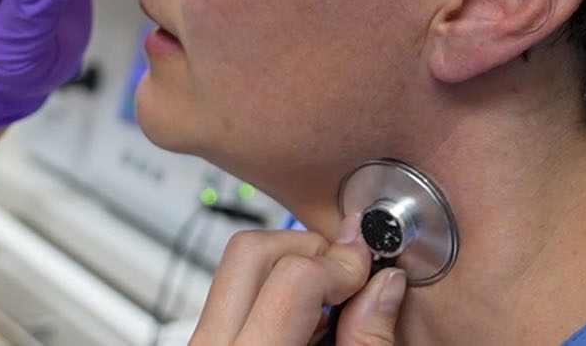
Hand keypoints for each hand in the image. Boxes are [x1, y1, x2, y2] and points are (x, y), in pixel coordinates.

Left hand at [189, 219, 406, 345]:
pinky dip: (273, 291)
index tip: (370, 268)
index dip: (342, 265)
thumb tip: (384, 282)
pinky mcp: (204, 338)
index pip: (293, 278)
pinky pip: (232, 290)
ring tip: (330, 307)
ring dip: (292, 268)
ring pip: (237, 263)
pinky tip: (304, 322)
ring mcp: (201, 340)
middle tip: (347, 279)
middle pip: (250, 250)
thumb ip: (367, 339)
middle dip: (309, 250)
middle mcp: (212, 344)